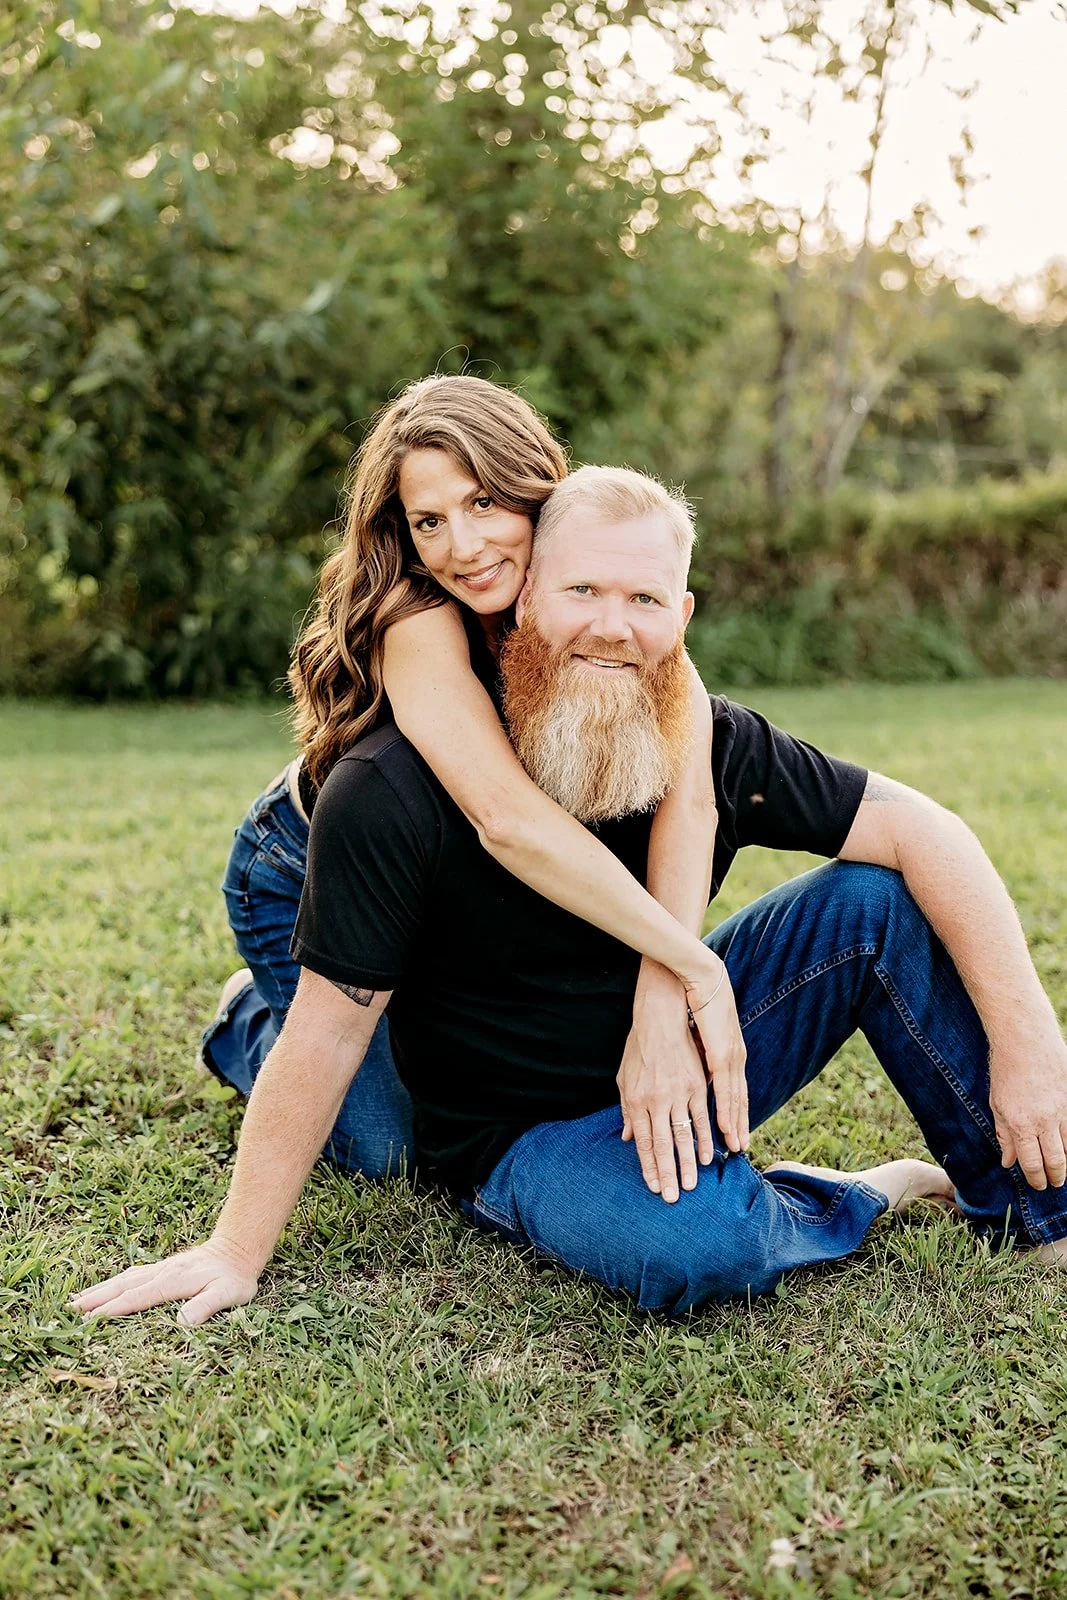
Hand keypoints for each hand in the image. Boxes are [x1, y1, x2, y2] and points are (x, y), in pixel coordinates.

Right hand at [67, 1238, 260, 1326]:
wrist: (238, 1249)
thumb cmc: (234, 1277)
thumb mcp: (228, 1293)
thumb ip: (206, 1306)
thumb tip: (182, 1322)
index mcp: (173, 1281)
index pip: (137, 1298)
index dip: (114, 1309)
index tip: (90, 1319)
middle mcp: (161, 1273)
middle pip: (123, 1286)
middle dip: (96, 1299)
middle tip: (70, 1310)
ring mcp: (160, 1269)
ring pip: (123, 1280)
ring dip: (100, 1290)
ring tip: (77, 1301)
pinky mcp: (162, 1269)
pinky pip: (131, 1276)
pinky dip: (114, 1283)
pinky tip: (105, 1289)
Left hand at [618, 982, 713, 1202]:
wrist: (660, 1017)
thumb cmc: (639, 1047)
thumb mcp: (624, 1078)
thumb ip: (626, 1110)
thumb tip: (625, 1137)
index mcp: (635, 1101)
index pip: (642, 1142)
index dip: (648, 1166)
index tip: (655, 1186)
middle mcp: (654, 1101)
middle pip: (661, 1145)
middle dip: (668, 1174)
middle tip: (673, 1198)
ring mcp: (676, 1094)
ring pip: (683, 1136)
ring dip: (688, 1163)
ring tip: (692, 1184)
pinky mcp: (696, 1086)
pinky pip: (702, 1117)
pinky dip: (706, 1138)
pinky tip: (710, 1155)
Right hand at [685, 956, 748, 1153]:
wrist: (694, 978)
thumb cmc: (691, 1002)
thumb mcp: (697, 1034)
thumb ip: (697, 1055)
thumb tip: (690, 1072)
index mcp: (730, 1050)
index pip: (735, 1086)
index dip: (736, 1109)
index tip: (736, 1130)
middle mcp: (735, 1055)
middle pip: (740, 1096)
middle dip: (740, 1123)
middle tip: (741, 1146)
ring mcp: (731, 1055)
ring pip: (736, 1097)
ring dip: (736, 1123)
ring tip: (737, 1144)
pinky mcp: (721, 1053)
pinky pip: (725, 1087)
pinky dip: (727, 1109)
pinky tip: (727, 1125)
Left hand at [990, 1022, 1066, 1189]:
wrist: (1026, 1041)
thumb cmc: (1006, 1071)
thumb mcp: (997, 1104)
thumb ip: (1004, 1135)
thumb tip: (1009, 1162)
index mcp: (1020, 1124)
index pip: (1032, 1164)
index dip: (1036, 1179)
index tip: (1038, 1185)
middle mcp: (1043, 1121)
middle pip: (1055, 1161)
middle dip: (1055, 1177)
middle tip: (1054, 1183)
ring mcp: (1061, 1110)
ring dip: (1066, 1160)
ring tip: (1062, 1168)